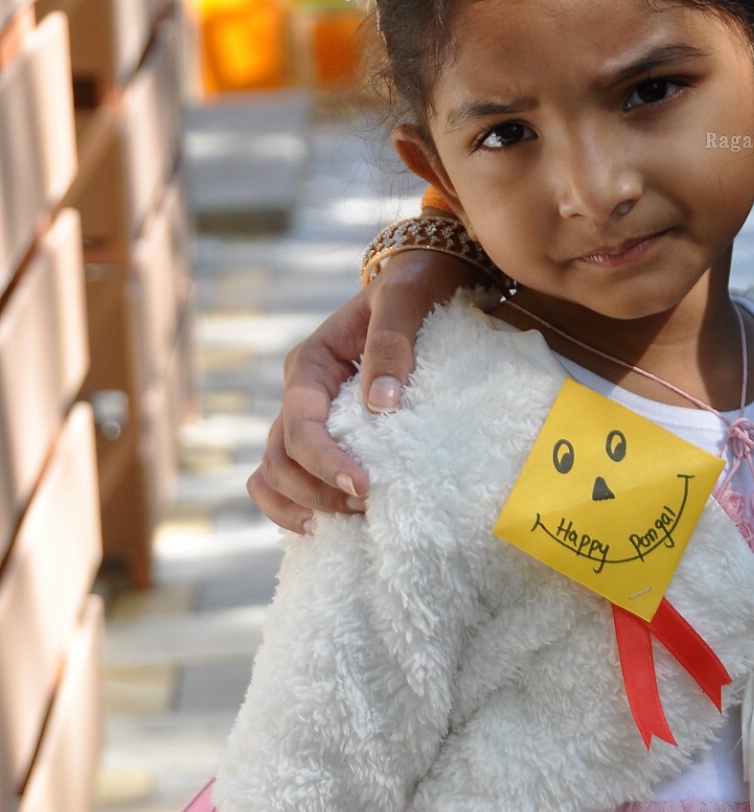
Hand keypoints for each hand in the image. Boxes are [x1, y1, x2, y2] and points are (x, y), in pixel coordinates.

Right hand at [248, 247, 483, 532]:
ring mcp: (307, 417)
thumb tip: (381, 404)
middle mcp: (300, 394)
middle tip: (367, 507)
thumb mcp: (404, 302)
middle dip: (315, 491)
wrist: (422, 285)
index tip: (361, 488)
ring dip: (301, 505)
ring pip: (273, 473)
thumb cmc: (413, 290)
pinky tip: (327, 526)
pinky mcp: (323, 435)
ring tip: (346, 523)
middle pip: (279, 458)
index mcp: (311, 364)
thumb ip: (391, 344)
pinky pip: (287, 478)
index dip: (324, 462)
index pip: (300, 423)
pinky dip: (295, 506)